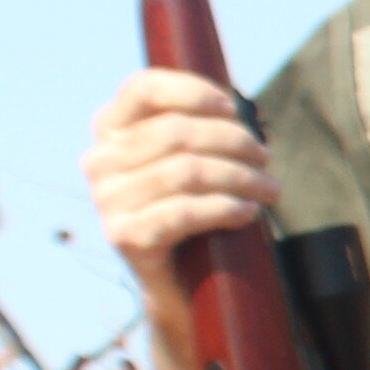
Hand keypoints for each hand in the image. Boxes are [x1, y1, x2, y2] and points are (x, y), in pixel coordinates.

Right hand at [86, 68, 277, 369]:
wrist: (180, 280)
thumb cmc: (194, 206)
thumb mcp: (191, 158)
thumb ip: (199, 126)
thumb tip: (237, 109)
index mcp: (111, 129)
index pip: (143, 89)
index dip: (193, 90)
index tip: (234, 108)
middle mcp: (100, 160)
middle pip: (177, 132)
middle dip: (233, 142)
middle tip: (265, 160)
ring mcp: (106, 200)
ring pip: (186, 171)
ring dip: (240, 177)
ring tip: (270, 189)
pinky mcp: (124, 236)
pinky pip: (184, 212)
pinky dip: (225, 207)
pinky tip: (249, 211)